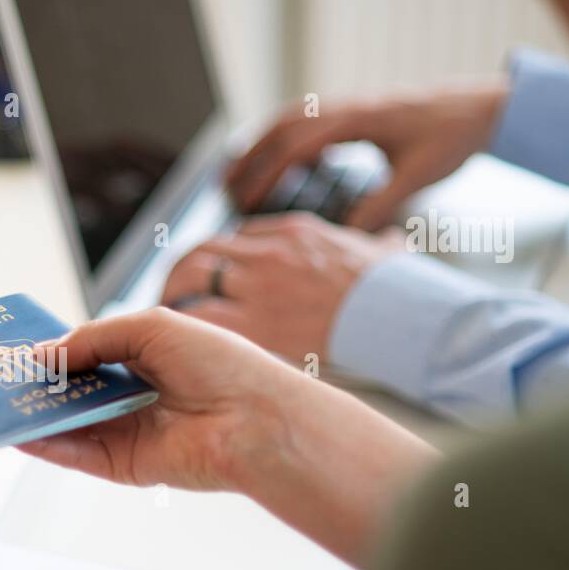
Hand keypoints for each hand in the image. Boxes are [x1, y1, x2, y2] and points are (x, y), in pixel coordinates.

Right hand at [24, 307, 296, 491]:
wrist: (254, 419)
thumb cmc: (219, 364)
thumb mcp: (149, 328)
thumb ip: (92, 339)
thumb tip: (45, 355)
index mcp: (145, 358)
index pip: (88, 355)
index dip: (54, 353)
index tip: (17, 351)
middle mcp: (134, 396)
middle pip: (73, 392)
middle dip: (37, 386)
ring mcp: (128, 432)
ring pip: (69, 425)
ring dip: (34, 416)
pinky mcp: (126, 466)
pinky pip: (78, 455)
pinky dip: (47, 446)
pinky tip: (19, 434)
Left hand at [160, 212, 396, 361]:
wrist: (401, 317)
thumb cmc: (397, 291)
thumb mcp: (386, 253)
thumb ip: (379, 244)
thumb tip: (391, 241)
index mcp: (295, 232)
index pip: (238, 236)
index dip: (219, 258)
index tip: (214, 277)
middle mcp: (269, 252)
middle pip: (203, 249)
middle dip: (182, 271)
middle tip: (172, 295)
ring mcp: (260, 284)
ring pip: (193, 272)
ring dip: (173, 291)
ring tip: (166, 315)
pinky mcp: (256, 321)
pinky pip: (201, 314)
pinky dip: (183, 321)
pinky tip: (176, 337)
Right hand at [229, 83, 509, 229]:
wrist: (482, 106)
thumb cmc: (453, 137)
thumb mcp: (418, 177)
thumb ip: (381, 205)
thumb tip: (346, 234)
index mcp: (358, 119)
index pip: (297, 144)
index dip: (268, 174)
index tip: (248, 201)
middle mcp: (348, 107)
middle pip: (282, 128)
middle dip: (249, 159)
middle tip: (224, 189)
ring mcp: (349, 105)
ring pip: (289, 121)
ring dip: (260, 147)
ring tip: (237, 175)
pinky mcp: (355, 111)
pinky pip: (307, 122)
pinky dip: (283, 142)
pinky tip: (280, 165)